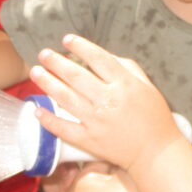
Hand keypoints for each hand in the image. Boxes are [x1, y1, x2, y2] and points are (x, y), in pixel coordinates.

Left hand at [30, 34, 185, 172]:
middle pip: (76, 76)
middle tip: (43, 54)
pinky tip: (37, 109)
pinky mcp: (89, 140)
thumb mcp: (147, 86)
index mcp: (124, 84)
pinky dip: (48, 119)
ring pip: (66, 98)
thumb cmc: (154, 116)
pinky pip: (63, 128)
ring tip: (35, 72)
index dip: (80, 46)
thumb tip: (104, 56)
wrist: (155, 152)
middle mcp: (108, 100)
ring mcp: (96, 121)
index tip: (67, 39)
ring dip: (48, 83)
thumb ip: (127, 68)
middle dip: (56, 62)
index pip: (98, 59)